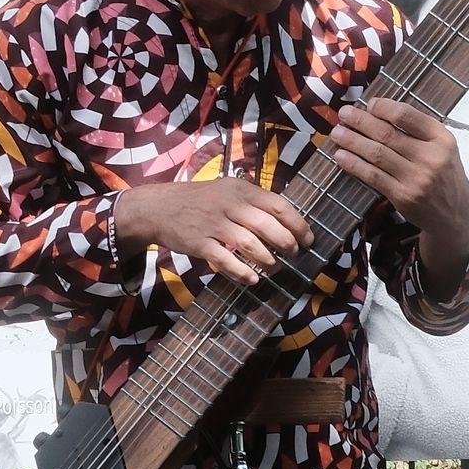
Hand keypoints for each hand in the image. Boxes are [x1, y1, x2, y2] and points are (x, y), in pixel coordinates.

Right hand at [112, 174, 309, 287]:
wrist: (159, 208)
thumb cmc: (201, 201)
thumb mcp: (227, 190)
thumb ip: (253, 202)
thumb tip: (287, 221)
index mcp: (241, 189)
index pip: (278, 205)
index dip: (298, 224)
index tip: (309, 238)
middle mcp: (229, 204)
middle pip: (267, 226)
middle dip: (287, 244)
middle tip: (294, 254)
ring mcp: (213, 224)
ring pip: (250, 244)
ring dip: (268, 260)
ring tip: (275, 267)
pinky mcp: (199, 243)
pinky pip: (226, 261)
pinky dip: (242, 272)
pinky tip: (252, 279)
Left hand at [329, 99, 468, 263]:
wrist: (455, 215)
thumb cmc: (444, 175)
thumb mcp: (443, 147)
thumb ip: (418, 131)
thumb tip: (379, 111)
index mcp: (441, 138)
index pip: (407, 115)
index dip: (382, 107)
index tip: (368, 104)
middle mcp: (430, 157)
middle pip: (387, 133)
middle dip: (361, 121)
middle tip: (343, 114)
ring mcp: (416, 178)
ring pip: (377, 154)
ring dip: (352, 141)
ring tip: (336, 133)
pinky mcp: (403, 196)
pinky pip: (373, 176)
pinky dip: (354, 165)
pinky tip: (341, 156)